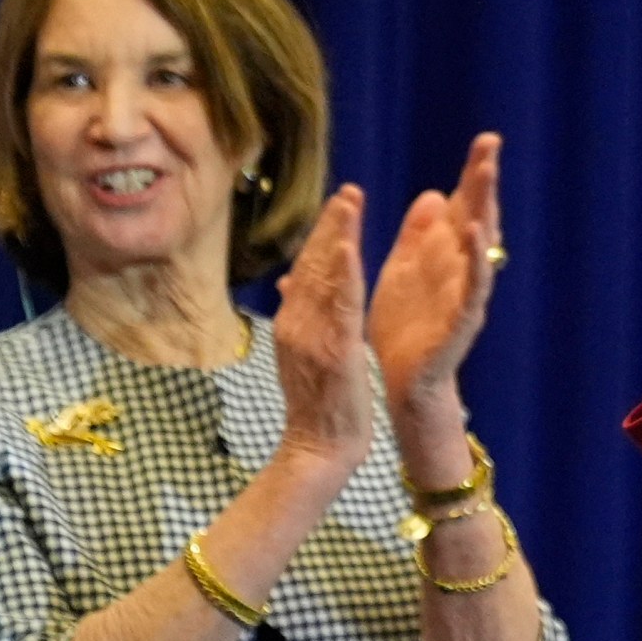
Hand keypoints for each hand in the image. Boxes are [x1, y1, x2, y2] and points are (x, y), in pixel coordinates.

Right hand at [273, 187, 374, 471]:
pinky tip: (349, 247)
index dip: (322, 236)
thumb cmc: (320, 406)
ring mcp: (312, 336)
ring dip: (336, 237)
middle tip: (348, 190)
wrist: (317, 450)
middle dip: (330, 226)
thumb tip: (291, 285)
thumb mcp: (307, 355)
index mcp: (294, 325)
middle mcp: (297, 325)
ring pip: (323, 278)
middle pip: (312, 266)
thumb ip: (301, 319)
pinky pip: (339, 306)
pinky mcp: (334, 350)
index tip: (339, 205)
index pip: (307, 272)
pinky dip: (343, 274)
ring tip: (350, 202)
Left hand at [371, 135, 502, 428]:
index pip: (463, 207)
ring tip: (484, 178)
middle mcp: (461, 270)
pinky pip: (472, 289)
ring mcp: (466, 295)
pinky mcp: (461, 323)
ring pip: (480, 247)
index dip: (474, 176)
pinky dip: (476, 263)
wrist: (402, 385)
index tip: (486, 141)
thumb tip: (434, 194)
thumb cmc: (403, 330)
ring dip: (483, 211)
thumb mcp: (405, 273)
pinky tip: (474, 237)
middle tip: (490, 145)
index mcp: (443, 257)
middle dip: (484, 182)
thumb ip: (418, 236)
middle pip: (477, 218)